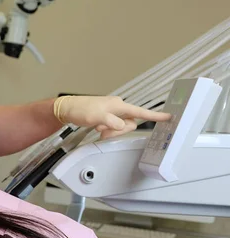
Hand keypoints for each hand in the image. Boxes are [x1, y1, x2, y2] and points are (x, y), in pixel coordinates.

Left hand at [55, 96, 171, 139]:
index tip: (169, 117)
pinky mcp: (107, 117)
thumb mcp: (98, 117)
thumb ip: (113, 122)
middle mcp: (118, 108)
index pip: (140, 112)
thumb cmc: (81, 110)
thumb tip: (123, 126)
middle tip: (102, 129)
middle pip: (129, 124)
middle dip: (118, 130)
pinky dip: (107, 131)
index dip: (155, 116)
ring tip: (98, 127)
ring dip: (111, 131)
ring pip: (121, 127)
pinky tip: (97, 127)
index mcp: (119, 105)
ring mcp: (112, 113)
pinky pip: (114, 128)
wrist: (68, 109)